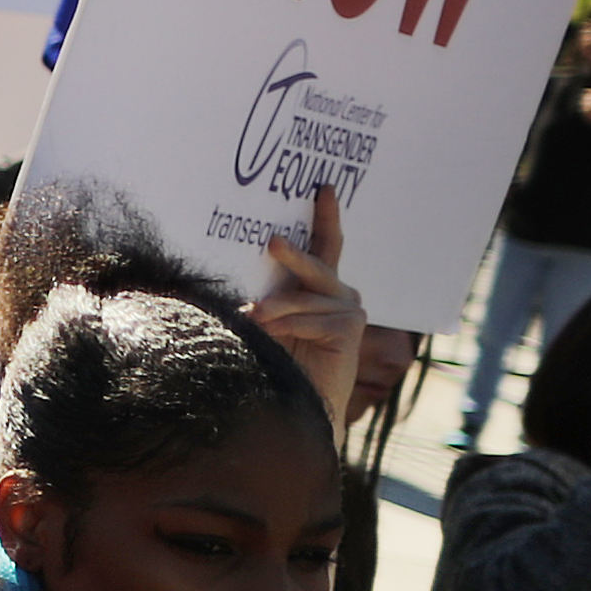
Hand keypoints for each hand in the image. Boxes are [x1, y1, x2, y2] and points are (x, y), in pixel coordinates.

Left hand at [250, 185, 365, 436]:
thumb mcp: (264, 320)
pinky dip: (291, 325)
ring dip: (277, 310)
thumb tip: (240, 279)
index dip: (326, 217)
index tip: (323, 188)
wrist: (292, 403)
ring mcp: (348, 311)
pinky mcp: (350, 330)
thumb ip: (265, 296)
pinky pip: (314, 318)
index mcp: (317, 288)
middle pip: (317, 265)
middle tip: (271, 242)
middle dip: (294, 254)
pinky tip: (277, 336)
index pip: (323, 246)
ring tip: (256, 321)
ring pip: (305, 297)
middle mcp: (339, 294)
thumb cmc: (272, 359)